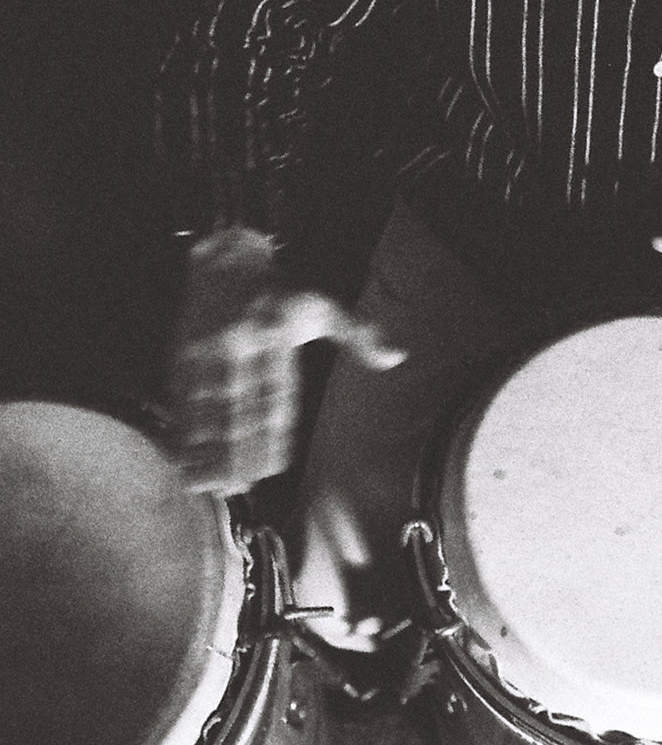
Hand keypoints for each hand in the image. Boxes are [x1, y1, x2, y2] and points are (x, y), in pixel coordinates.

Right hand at [167, 227, 403, 493]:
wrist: (225, 254)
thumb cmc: (282, 289)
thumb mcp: (324, 307)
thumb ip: (360, 336)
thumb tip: (397, 358)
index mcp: (277, 337)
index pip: (274, 395)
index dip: (271, 434)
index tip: (271, 469)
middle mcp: (240, 345)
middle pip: (236, 408)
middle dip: (235, 451)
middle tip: (238, 489)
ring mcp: (206, 351)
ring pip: (205, 408)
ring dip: (206, 449)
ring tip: (211, 485)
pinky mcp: (181, 353)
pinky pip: (181, 398)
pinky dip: (182, 430)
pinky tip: (184, 459)